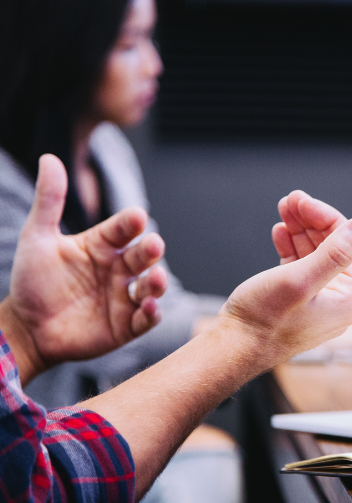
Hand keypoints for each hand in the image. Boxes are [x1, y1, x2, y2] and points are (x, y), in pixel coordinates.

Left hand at [0, 154, 167, 384]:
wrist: (26, 328)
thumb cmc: (32, 282)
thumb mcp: (37, 238)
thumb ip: (49, 201)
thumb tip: (49, 158)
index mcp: (102, 246)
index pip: (123, 229)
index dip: (131, 223)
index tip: (137, 217)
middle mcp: (118, 269)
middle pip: (142, 256)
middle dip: (151, 251)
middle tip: (153, 245)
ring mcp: (124, 297)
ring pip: (151, 287)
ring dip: (158, 283)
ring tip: (156, 279)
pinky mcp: (126, 326)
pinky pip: (145, 319)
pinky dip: (152, 313)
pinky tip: (150, 307)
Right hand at [271, 193, 351, 349]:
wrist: (233, 349)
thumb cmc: (263, 321)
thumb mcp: (299, 281)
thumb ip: (334, 253)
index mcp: (348, 298)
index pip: (349, 244)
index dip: (326, 217)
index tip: (302, 201)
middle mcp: (338, 301)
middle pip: (333, 247)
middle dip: (311, 221)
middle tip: (290, 200)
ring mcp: (319, 301)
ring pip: (315, 254)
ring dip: (300, 230)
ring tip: (283, 211)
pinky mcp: (299, 301)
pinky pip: (301, 267)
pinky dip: (291, 247)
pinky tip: (280, 233)